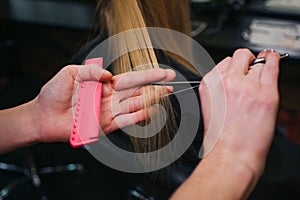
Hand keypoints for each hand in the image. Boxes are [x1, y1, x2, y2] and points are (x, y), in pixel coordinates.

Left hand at [32, 64, 174, 142]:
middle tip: (171, 85)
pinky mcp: (105, 126)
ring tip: (164, 94)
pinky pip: (124, 120)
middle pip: (137, 92)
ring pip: (134, 105)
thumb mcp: (71, 72)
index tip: (164, 73)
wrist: (43, 116)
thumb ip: (91, 71)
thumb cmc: (54, 93)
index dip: (148, 75)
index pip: (131, 79)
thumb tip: (109, 76)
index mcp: (104, 84)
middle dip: (155, 88)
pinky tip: (148, 111)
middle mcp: (110, 98)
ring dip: (150, 101)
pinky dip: (136, 116)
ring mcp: (109, 112)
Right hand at [199, 49, 279, 175]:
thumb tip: (235, 77)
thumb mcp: (210, 107)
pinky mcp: (265, 93)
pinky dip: (274, 60)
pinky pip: (272, 66)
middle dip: (246, 62)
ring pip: (258, 61)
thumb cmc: (220, 137)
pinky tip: (274, 60)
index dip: (235, 68)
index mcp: (209, 84)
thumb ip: (219, 89)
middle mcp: (225, 81)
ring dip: (261, 67)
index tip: (240, 73)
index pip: (225, 62)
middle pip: (240, 55)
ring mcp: (246, 86)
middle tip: (252, 72)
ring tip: (262, 77)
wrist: (230, 155)